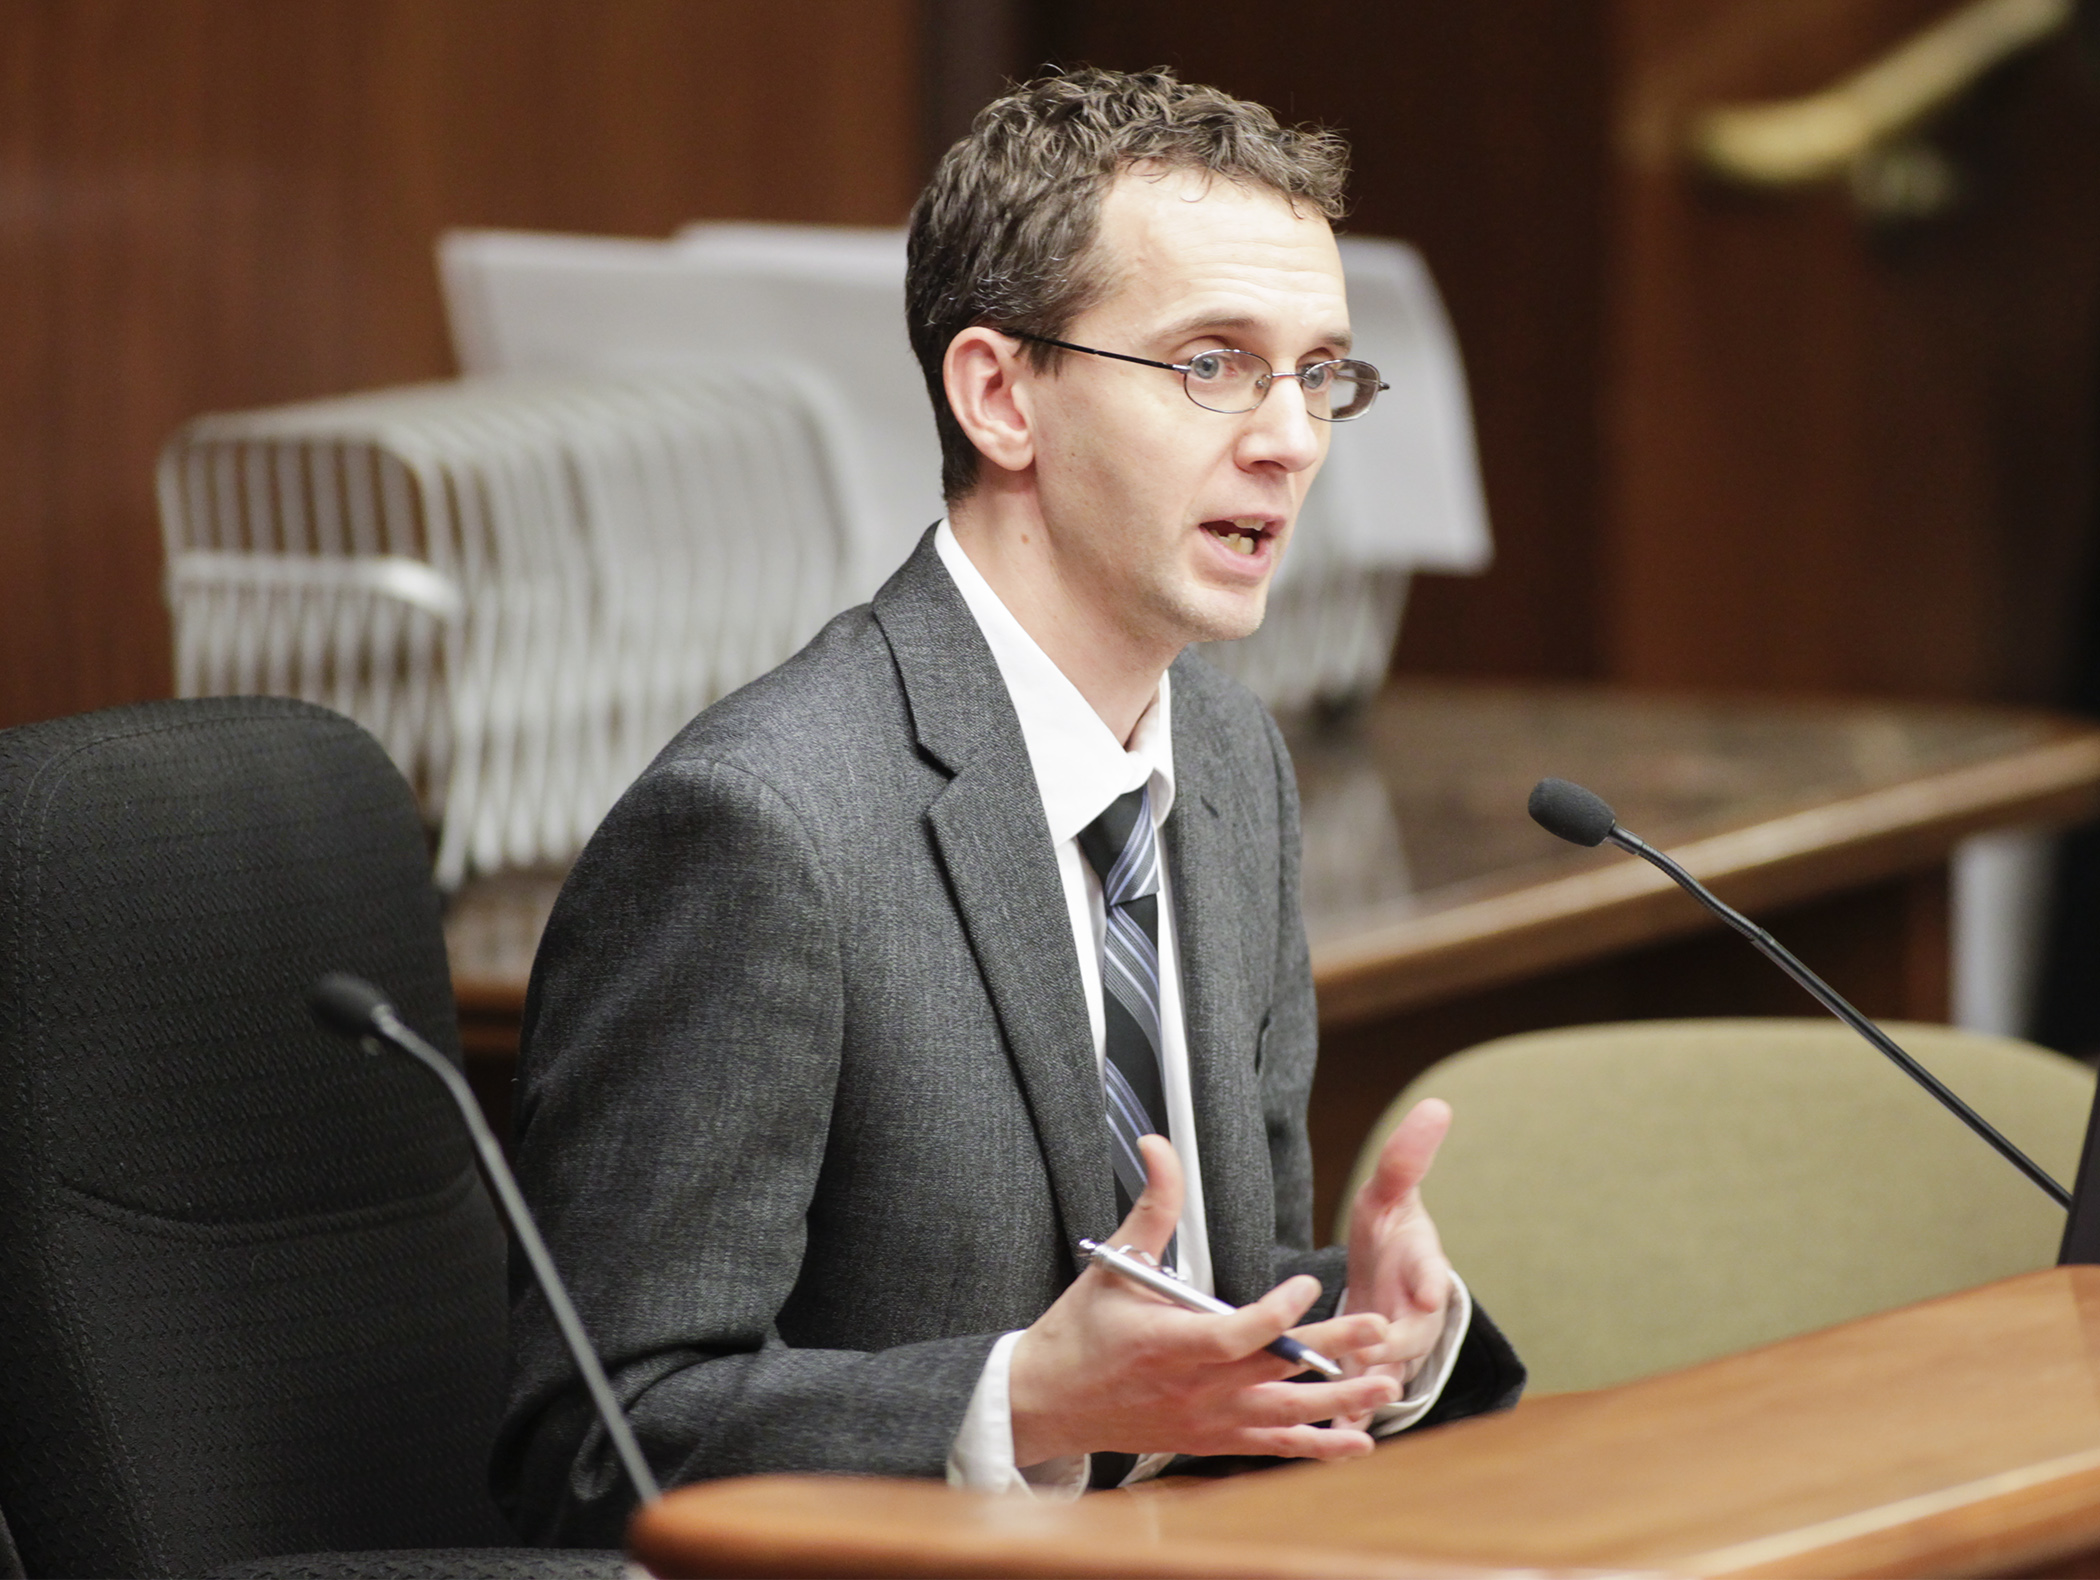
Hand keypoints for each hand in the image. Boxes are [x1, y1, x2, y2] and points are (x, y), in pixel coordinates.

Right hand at [1008, 1136, 1402, 1466]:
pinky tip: (1358, 1440)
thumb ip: (1153, 1205)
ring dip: (1337, 1400)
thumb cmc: (1080, 1333)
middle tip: (1377, 1329)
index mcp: (1166, 1343)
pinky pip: (1272, 1447)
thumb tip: (1157, 1145)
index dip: (1274, 1315)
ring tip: (1386, 1382)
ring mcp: (1206, 1419)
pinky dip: (1316, 1446)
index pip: (1232, 1335)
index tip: (1307, 1283)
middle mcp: (1192, 1387)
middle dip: (1330, 1349)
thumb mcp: (1114, 1263)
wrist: (1049, 1403)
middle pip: (1272, 1371)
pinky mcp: (1211, 1440)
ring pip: (1283, 1415)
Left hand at [1336, 1099, 1455, 1426]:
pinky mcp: (1376, 1375)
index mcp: (1424, 1267)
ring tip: (1347, 1407)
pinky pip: (1366, 1398)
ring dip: (1370, 1391)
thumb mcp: (1391, 1192)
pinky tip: (1327, 1435)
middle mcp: (1418, 1315)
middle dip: (1391, 1347)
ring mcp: (1399, 1350)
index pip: (1432, 1272)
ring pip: (1388, 1376)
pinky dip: (1351, 1417)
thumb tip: (1436, 1105)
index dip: (1429, 1278)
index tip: (1425, 1286)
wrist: (1388, 1276)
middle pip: (1408, 1336)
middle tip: (1369, 1351)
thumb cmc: (1390, 1232)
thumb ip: (1408, 1157)